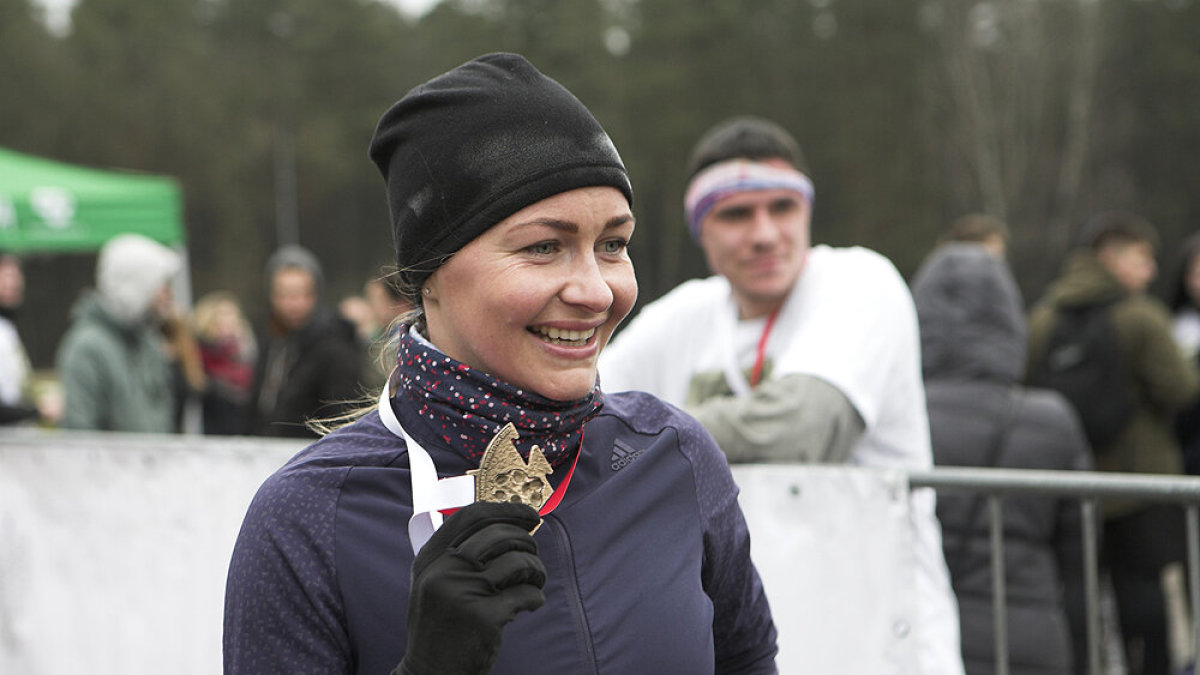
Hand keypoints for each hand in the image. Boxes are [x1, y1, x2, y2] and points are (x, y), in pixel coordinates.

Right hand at [395, 501, 546, 674]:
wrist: (431, 672)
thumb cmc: (441, 625)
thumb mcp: (436, 583)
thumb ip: (460, 554)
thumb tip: (510, 525)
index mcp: (430, 558)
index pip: (472, 515)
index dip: (507, 510)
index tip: (530, 515)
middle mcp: (444, 571)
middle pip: (501, 534)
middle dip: (527, 543)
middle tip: (533, 558)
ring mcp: (463, 593)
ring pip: (519, 562)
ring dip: (536, 572)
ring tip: (533, 584)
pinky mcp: (484, 618)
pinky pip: (526, 594)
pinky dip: (535, 597)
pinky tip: (529, 604)